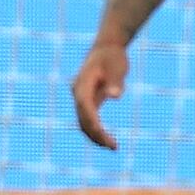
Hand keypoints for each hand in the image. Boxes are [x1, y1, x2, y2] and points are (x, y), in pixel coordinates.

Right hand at [71, 36, 132, 150]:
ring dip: (95, 136)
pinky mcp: (87, 102)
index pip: (85, 106)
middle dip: (96, 134)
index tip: (104, 135)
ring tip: (113, 147)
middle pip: (82, 118)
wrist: (106, 48)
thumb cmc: (113, 57)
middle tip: (114, 146)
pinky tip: (108, 140)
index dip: (92, 122)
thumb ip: (115, 82)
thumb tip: (115, 96)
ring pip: (83, 123)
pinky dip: (96, 131)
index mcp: (83, 83)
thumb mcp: (117, 67)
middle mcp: (77, 92)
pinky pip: (88, 120)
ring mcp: (80, 98)